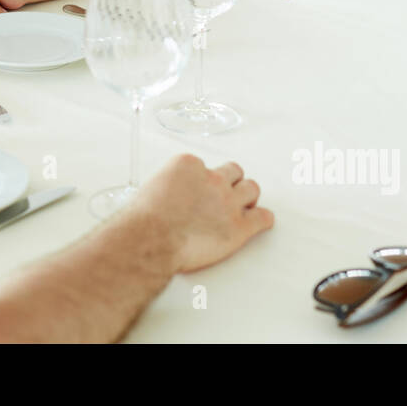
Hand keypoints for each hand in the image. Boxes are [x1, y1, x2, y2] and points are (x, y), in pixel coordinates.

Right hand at [128, 154, 273, 271]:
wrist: (150, 240)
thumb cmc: (144, 220)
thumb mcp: (150, 189)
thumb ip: (168, 188)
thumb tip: (170, 199)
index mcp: (189, 165)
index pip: (205, 166)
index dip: (203, 180)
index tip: (200, 191)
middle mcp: (212, 179)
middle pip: (234, 172)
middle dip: (231, 182)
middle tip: (226, 195)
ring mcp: (228, 202)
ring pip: (252, 189)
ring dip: (248, 197)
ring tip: (244, 206)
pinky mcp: (239, 227)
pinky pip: (263, 218)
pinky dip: (263, 220)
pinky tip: (261, 222)